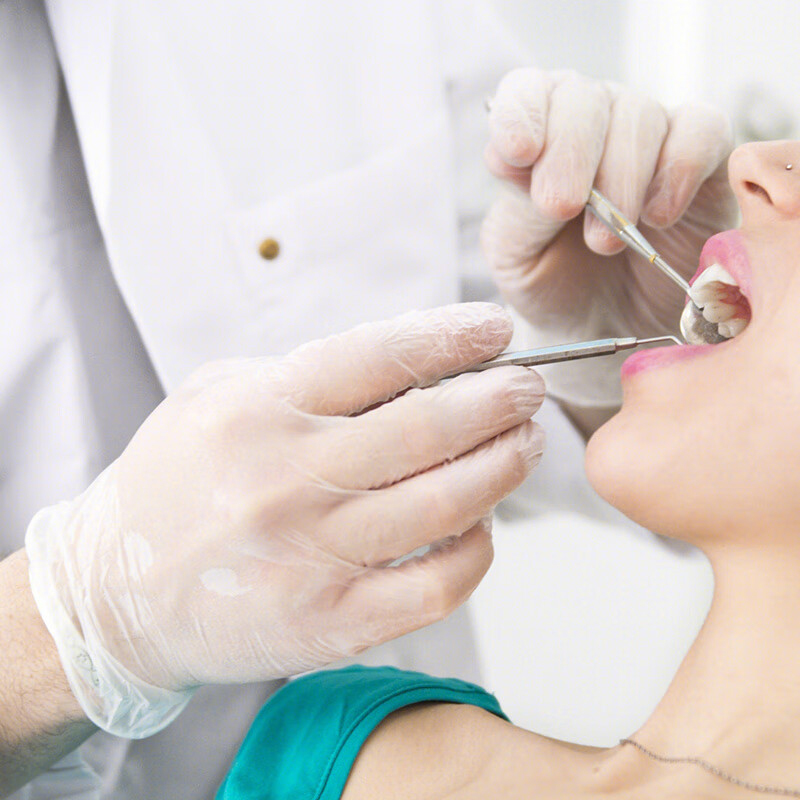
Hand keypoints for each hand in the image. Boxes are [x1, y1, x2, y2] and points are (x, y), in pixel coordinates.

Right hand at [25, 304, 544, 736]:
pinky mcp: (330, 625)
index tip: (495, 328)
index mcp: (256, 411)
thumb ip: (305, 375)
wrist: (116, 597)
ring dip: (504, 464)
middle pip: (429, 427)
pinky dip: (477, 549)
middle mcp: (286, 483)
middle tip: (527, 386)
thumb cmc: (173, 484)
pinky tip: (482, 523)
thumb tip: (414, 361)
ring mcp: (311, 560)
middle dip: (500, 398)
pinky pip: (436, 585)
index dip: (452, 336)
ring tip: (523, 441)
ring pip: (447, 503)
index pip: (381, 356)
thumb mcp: (216, 398)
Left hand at [482, 69, 738, 404]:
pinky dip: (678, 170)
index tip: (518, 153)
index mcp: (537, 136)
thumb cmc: (555, 284)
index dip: (521, 113)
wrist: (608, 326)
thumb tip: (507, 155)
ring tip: (605, 243)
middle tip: (563, 208)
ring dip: (620, 180)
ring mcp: (648, 133)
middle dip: (570, 153)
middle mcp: (591, 122)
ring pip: (639, 116)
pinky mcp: (702, 155)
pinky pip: (701, 131)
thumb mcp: (517, 255)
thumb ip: (514, 205)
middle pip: (582, 98)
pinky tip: (658, 216)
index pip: (527, 93)